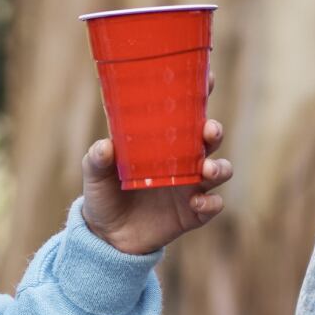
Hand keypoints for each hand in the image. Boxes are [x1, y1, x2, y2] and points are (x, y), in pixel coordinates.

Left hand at [80, 106, 233, 256]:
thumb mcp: (94, 175)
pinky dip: (210, 202)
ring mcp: (191, 186)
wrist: (108, 236)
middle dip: (214, 131)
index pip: (186, 112)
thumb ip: (97, 160)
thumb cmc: (104, 194)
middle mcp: (183, 160)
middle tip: (208, 130)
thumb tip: (105, 146)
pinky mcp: (193, 213)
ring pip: (220, 170)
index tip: (207, 78)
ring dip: (219, 167)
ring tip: (206, 170)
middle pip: (210, 139)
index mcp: (163, 142)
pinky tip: (197, 202)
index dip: (200, 93)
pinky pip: (212, 205)